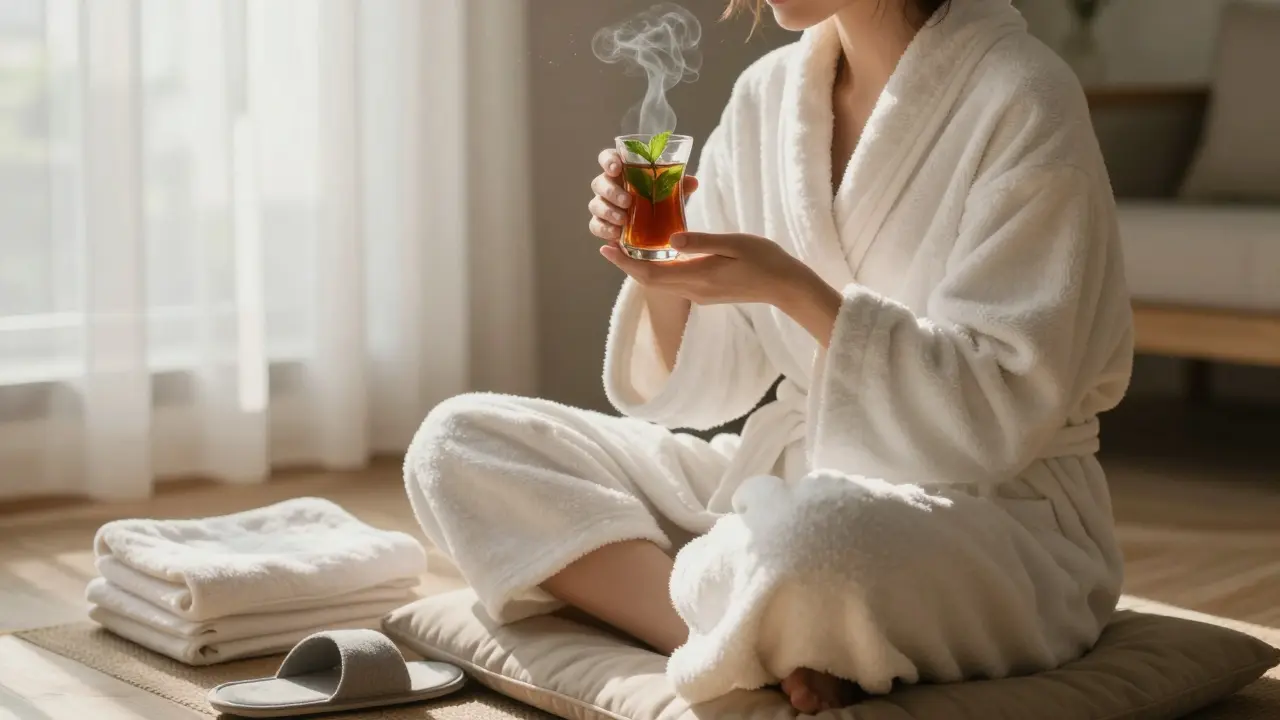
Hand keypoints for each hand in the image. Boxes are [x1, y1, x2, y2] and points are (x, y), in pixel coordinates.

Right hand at [588, 148, 697, 241]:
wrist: (655, 225)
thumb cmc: (659, 200)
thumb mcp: (672, 193)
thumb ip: (679, 186)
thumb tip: (693, 182)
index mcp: (622, 170)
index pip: (607, 158)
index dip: (608, 161)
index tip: (617, 168)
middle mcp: (609, 185)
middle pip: (599, 183)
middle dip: (611, 191)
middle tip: (628, 201)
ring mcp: (603, 205)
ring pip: (595, 204)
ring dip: (608, 211)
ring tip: (624, 220)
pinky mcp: (601, 224)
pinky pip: (595, 225)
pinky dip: (604, 229)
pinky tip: (616, 234)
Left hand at [599, 232, 804, 304]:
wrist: (785, 286)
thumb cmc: (764, 260)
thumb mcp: (733, 243)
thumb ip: (700, 242)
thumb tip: (670, 239)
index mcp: (698, 276)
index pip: (650, 273)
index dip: (625, 263)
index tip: (606, 248)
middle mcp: (694, 290)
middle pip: (650, 281)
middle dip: (627, 264)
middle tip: (610, 243)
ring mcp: (700, 295)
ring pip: (661, 283)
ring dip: (642, 268)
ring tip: (627, 247)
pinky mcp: (705, 294)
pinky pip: (674, 283)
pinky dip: (659, 270)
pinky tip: (658, 254)